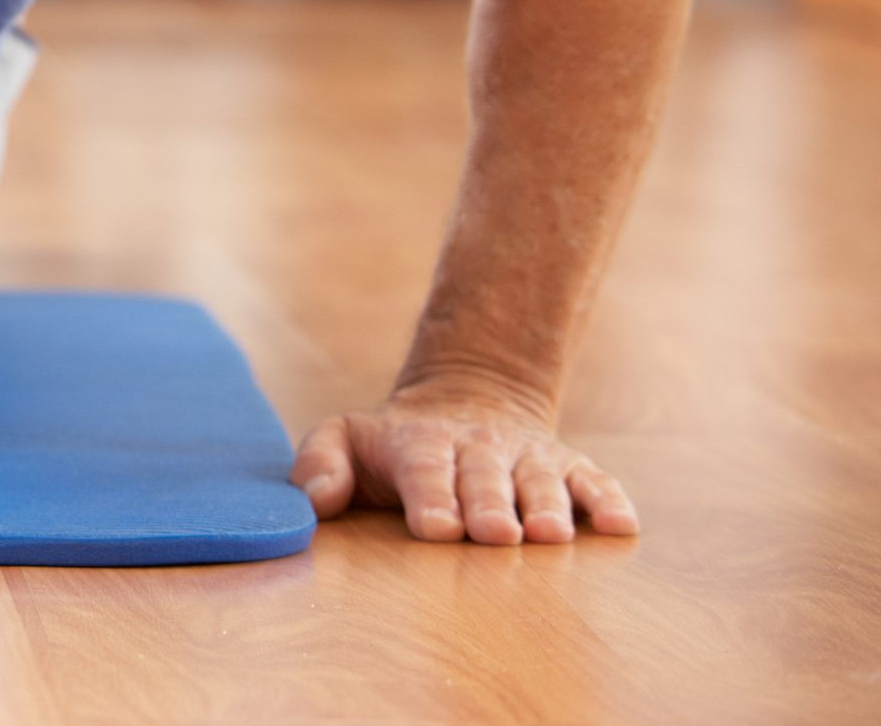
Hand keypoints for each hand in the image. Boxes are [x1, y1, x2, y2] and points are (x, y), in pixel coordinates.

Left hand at [289, 378, 637, 544]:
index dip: (431, 497)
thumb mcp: (345, 439)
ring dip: (548, 505)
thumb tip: (316, 498)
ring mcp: (526, 455)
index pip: (424, 469)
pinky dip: (607, 501)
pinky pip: (593, 480)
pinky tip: (620, 526)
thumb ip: (320, 463)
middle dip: (490, 505)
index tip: (438, 529)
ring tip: (551, 536)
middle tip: (497, 536)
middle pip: (484, 477)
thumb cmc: (396, 446)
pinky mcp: (569, 465)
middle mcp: (478, 446)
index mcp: (420, 443)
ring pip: (540, 479)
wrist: (468, 400)